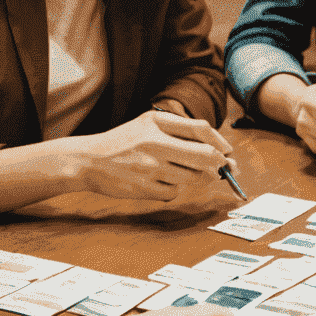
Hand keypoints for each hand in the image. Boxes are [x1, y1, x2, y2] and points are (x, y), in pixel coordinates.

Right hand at [73, 111, 238, 216]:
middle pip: (204, 156)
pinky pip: (174, 192)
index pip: (200, 129)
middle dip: (220, 164)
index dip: (220, 142)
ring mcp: (151, 168)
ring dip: (199, 178)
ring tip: (193, 174)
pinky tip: (165, 182)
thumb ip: (178, 129)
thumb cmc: (123, 142)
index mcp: (156, 123)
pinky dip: (176, 189)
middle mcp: (155, 143)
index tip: (227, 151)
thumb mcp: (147, 124)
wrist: (88, 161)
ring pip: (193, 177)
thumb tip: (215, 146)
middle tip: (225, 168)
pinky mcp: (145, 188)